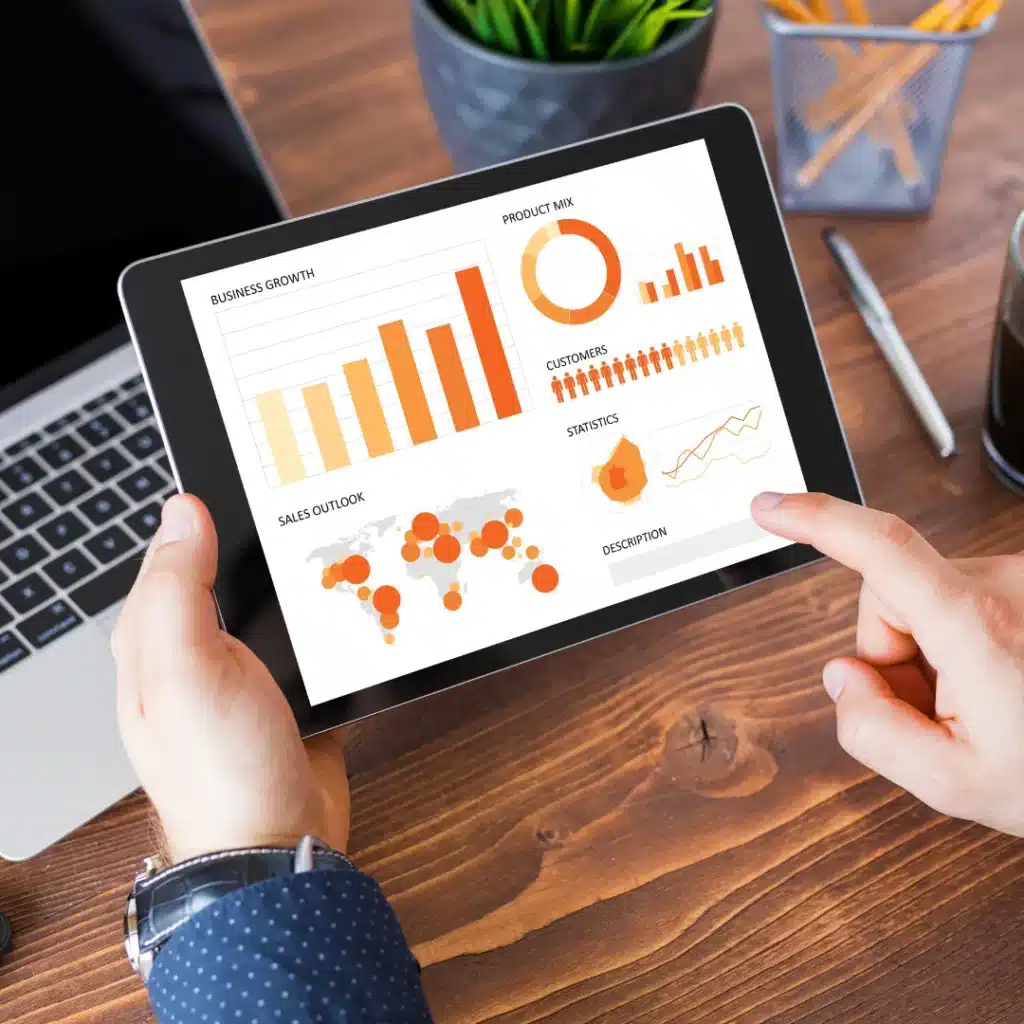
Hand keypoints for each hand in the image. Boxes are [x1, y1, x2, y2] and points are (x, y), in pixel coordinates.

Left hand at [112, 494, 349, 862]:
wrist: (279, 844)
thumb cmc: (219, 771)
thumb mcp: (185, 671)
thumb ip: (178, 590)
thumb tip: (183, 512)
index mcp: (153, 642)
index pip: (169, 556)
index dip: (200, 519)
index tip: (242, 484)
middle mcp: (193, 653)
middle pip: (222, 576)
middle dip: (254, 543)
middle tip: (294, 511)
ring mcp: (241, 673)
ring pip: (265, 604)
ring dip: (292, 579)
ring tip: (326, 544)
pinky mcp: (283, 690)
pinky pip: (300, 638)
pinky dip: (320, 617)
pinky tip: (344, 599)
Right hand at [752, 491, 1023, 836]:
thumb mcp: (956, 784)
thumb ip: (873, 733)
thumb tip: (842, 676)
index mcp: (979, 626)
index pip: (881, 548)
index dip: (816, 520)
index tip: (770, 507)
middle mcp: (1004, 584)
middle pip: (886, 594)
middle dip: (888, 652)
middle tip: (936, 711)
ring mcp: (1020, 579)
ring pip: (920, 599)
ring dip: (927, 651)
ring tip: (977, 701)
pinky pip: (956, 600)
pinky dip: (957, 642)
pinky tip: (994, 683)